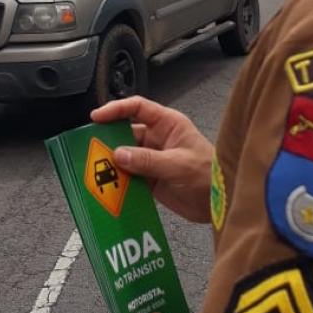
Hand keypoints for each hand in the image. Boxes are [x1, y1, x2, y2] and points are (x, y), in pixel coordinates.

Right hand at [91, 96, 212, 223]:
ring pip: (125, 156)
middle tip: (92, 148)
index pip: (137, 108)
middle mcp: (158, 139)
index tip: (97, 117)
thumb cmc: (209, 175)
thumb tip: (119, 154)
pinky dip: (119, 182)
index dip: (116, 109)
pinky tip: (111, 188)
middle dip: (109, 140)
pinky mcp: (150, 179)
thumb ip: (148, 160)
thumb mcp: (178, 164)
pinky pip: (129, 177)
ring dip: (113, 164)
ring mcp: (153, 159)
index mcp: (168, 124)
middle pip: (126, 133)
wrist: (220, 204)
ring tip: (98, 171)